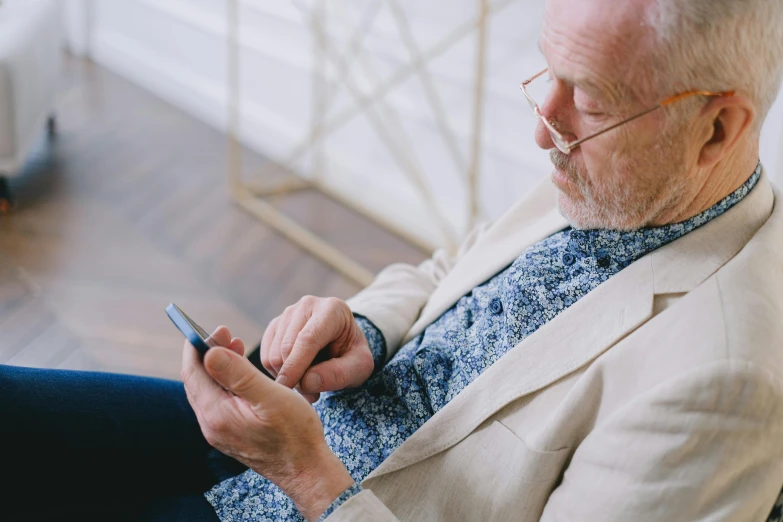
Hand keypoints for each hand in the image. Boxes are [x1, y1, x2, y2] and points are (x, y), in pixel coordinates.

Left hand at [181, 327, 353, 521]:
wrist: (306, 470)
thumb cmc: (295, 433)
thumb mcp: (270, 397)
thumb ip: (238, 374)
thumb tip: (209, 352)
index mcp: (216, 414)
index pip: (193, 372)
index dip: (200, 345)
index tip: (218, 328)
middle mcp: (211, 425)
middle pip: (197, 380)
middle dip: (208, 353)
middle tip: (227, 333)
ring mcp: (219, 432)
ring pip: (207, 390)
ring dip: (217, 366)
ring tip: (235, 347)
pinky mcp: (229, 434)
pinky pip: (217, 401)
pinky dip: (225, 382)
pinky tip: (241, 374)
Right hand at [260, 296, 374, 402]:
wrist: (344, 344)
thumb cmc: (353, 355)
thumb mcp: (360, 367)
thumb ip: (339, 374)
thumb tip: (307, 382)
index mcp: (332, 309)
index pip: (307, 339)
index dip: (296, 365)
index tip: (288, 389)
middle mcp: (307, 306)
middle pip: (286, 347)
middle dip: (295, 376)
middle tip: (313, 393)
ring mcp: (288, 313)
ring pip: (273, 354)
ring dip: (287, 376)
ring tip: (309, 383)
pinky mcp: (275, 325)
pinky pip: (265, 356)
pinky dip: (277, 372)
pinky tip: (297, 374)